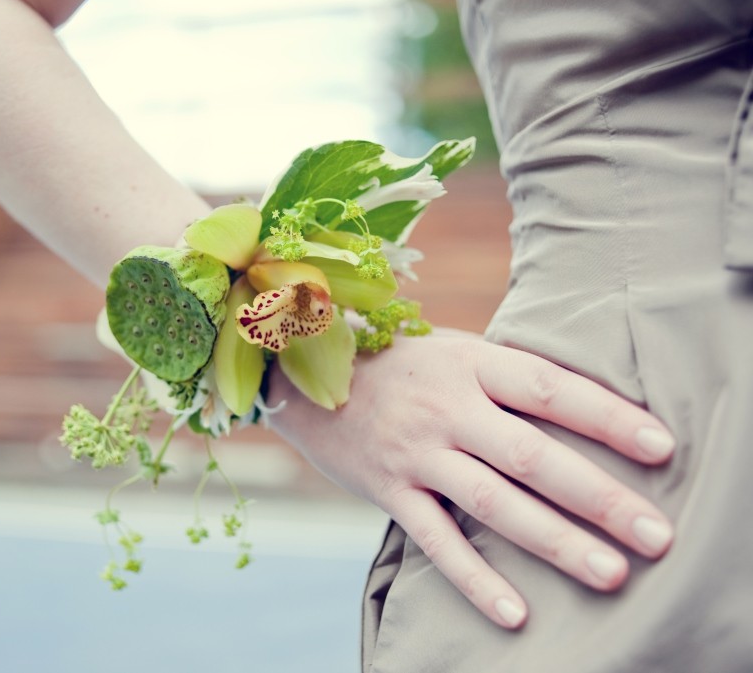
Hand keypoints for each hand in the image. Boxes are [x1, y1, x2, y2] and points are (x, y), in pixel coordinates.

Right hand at [267, 330, 675, 629]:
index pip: (551, 388)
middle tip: (656, 535)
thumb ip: (509, 378)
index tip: (661, 447)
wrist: (302, 373)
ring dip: (554, 541)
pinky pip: (434, 540)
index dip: (607, 417)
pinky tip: (516, 612)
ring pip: (492, 502)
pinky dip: (474, 578)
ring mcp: (414, 452)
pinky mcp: (387, 489)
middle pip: (532, 455)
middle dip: (599, 497)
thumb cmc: (400, 363)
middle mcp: (445, 408)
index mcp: (470, 364)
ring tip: (610, 574)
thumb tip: (590, 409)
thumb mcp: (454, 351)